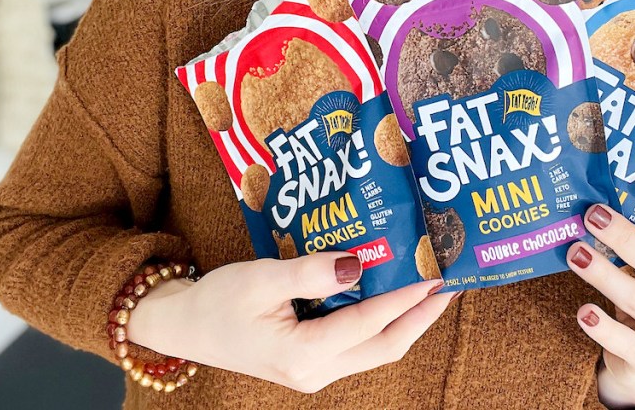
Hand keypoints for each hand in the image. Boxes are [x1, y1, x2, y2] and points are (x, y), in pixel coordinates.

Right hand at [128, 253, 452, 392]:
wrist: (184, 325)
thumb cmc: (217, 302)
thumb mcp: (261, 278)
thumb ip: (311, 272)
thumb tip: (358, 263)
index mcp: (303, 354)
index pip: (368, 323)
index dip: (405, 298)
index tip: (435, 275)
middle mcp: (316, 371)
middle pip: (385, 346)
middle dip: (421, 316)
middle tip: (450, 284)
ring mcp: (315, 370)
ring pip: (376, 348)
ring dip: (406, 320)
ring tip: (431, 288)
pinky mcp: (313, 361)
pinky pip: (359, 343)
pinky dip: (382, 321)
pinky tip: (391, 294)